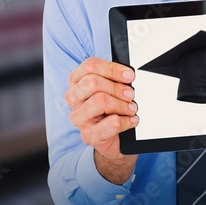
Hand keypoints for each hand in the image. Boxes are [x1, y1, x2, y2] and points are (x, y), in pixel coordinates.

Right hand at [65, 57, 138, 182]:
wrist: (114, 138)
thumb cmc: (111, 109)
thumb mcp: (111, 88)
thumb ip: (114, 78)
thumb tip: (128, 74)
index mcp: (76, 81)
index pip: (90, 66)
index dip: (112, 69)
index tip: (129, 76)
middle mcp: (73, 99)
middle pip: (91, 82)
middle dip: (116, 87)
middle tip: (130, 94)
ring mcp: (79, 118)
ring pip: (99, 101)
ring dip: (121, 104)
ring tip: (132, 108)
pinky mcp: (88, 136)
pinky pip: (111, 123)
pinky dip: (126, 121)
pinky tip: (132, 120)